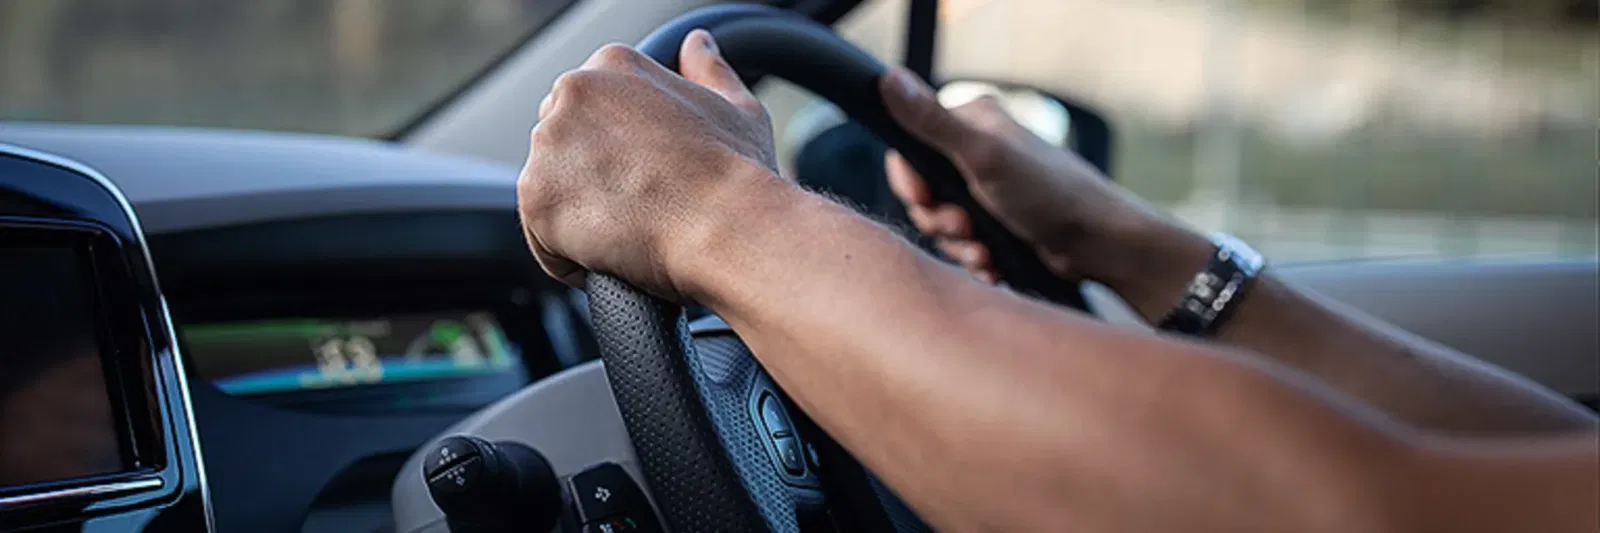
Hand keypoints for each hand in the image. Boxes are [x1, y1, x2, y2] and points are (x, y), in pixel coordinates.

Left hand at [517, 31, 785, 299]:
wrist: (728, 227)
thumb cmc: (737, 173)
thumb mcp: (735, 107)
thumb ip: (708, 71)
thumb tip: (697, 45)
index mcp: (613, 65)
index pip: (586, 110)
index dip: (618, 152)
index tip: (648, 175)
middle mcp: (571, 94)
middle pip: (560, 147)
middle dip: (592, 180)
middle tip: (643, 206)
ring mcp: (548, 145)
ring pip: (551, 193)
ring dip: (583, 219)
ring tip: (634, 232)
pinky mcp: (537, 198)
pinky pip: (544, 240)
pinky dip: (575, 258)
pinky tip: (617, 255)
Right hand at [879, 69, 1209, 317]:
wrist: (1099, 243)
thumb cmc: (1051, 194)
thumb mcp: (984, 156)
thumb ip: (932, 122)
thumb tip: (889, 79)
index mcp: (972, 124)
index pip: (910, 148)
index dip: (911, 182)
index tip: (926, 199)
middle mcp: (978, 152)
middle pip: (924, 192)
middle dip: (940, 220)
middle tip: (966, 227)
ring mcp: (989, 189)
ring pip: (943, 224)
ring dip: (959, 244)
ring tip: (984, 251)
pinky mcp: (999, 222)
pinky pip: (965, 244)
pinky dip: (975, 257)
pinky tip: (993, 264)